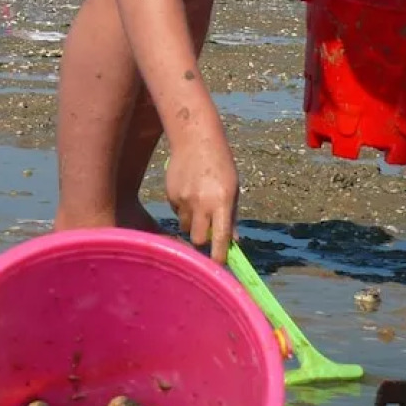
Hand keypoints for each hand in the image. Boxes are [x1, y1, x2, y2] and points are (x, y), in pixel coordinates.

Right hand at [165, 127, 239, 262]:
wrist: (195, 139)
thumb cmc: (220, 165)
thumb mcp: (233, 188)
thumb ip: (231, 216)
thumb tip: (234, 242)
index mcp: (221, 202)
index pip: (221, 238)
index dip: (219, 257)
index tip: (220, 266)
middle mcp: (201, 203)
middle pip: (198, 240)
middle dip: (202, 242)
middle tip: (208, 233)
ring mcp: (184, 200)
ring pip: (186, 226)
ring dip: (193, 223)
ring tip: (198, 204)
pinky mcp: (171, 195)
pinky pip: (177, 212)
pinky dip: (183, 209)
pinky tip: (189, 191)